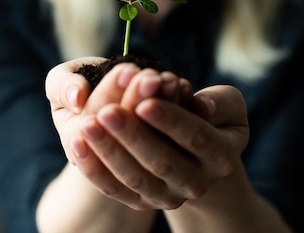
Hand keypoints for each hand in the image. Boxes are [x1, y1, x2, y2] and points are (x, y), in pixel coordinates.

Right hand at [45, 57, 190, 162]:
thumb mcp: (62, 82)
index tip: (127, 69)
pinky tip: (184, 89)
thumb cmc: (83, 86)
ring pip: (154, 146)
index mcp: (76, 143)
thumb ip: (62, 84)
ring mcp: (140, 171)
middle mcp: (106, 162)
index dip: (111, 93)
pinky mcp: (167, 166)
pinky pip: (178, 145)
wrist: (114, 103)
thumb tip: (77, 97)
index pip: (94, 119)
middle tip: (150, 75)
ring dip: (165, 109)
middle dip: (137, 100)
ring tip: (170, 79)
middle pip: (124, 134)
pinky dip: (184, 115)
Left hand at [74, 84, 248, 210]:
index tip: (145, 102)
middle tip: (107, 111)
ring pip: (135, 178)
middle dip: (132, 136)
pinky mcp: (142, 201)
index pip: (196, 137)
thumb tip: (202, 105)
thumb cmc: (209, 115)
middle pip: (162, 162)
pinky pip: (114, 188)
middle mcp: (196, 182)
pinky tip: (77, 144)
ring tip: (87, 124)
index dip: (171, 120)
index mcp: (221, 155)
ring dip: (109, 152)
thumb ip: (221, 101)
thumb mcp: (226, 104)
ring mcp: (168, 196)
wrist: (196, 154)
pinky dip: (94, 168)